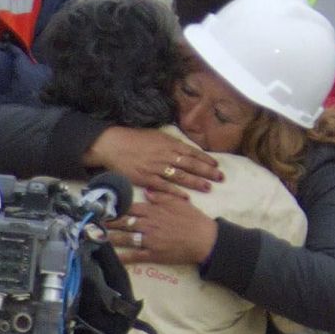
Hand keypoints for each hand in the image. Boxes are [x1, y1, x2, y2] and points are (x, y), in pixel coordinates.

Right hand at [84, 126, 221, 194]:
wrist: (114, 145)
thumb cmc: (134, 139)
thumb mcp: (156, 136)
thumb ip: (171, 143)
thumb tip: (184, 148)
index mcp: (168, 143)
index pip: (192, 152)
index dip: (205, 159)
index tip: (216, 165)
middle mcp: (165, 155)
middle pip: (190, 164)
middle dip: (207, 172)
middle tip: (220, 178)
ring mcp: (156, 167)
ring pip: (180, 176)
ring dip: (196, 182)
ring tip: (208, 188)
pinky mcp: (147, 178)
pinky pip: (165, 187)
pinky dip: (176, 192)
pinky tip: (187, 197)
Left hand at [107, 190, 217, 264]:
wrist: (205, 239)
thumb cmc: (194, 219)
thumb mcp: (178, 202)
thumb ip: (161, 196)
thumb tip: (146, 191)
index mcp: (153, 211)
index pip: (129, 208)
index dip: (115, 208)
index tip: (103, 208)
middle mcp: (148, 224)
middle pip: (123, 223)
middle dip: (107, 223)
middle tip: (92, 223)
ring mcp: (150, 240)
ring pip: (125, 239)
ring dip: (110, 238)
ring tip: (96, 238)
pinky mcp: (154, 254)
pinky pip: (134, 256)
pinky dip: (123, 257)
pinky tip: (112, 258)